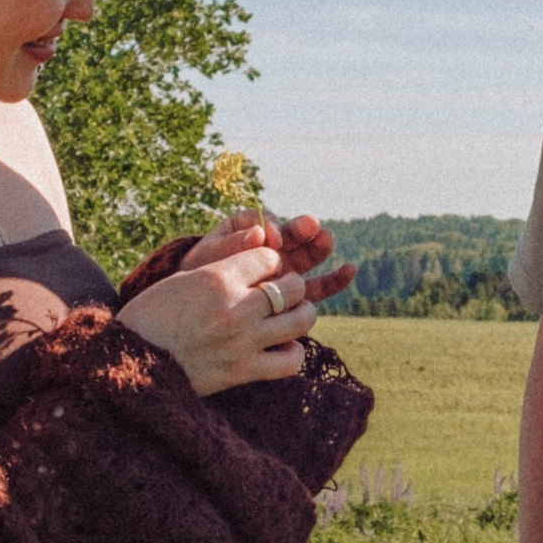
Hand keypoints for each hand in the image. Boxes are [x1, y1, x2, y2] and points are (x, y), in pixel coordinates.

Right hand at [121, 242, 326, 393]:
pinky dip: (292, 352)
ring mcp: (243, 341)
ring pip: (301, 320)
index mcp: (217, 277)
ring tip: (292, 316)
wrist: (129, 362)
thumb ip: (222, 270)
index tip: (266, 269)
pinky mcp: (243, 371)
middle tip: (287, 291)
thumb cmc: (151, 316)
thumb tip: (262, 257)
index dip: (271, 261)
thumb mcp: (183, 280)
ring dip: (302, 314)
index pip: (269, 257)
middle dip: (294, 285)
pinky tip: (281, 347)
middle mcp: (236, 307)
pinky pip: (291, 360)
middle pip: (293, 286)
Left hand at [179, 210, 356, 304]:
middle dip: (301, 230)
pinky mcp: (295, 295)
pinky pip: (318, 286)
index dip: (272, 228)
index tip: (273, 239)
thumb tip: (259, 233)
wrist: (193, 320)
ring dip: (319, 247)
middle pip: (292, 235)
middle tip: (311, 226)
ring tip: (326, 240)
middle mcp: (269, 249)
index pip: (263, 223)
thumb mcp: (206, 262)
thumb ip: (231, 246)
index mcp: (245, 233)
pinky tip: (350, 270)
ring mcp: (285, 271)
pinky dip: (335, 279)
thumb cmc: (197, 284)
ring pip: (307, 256)